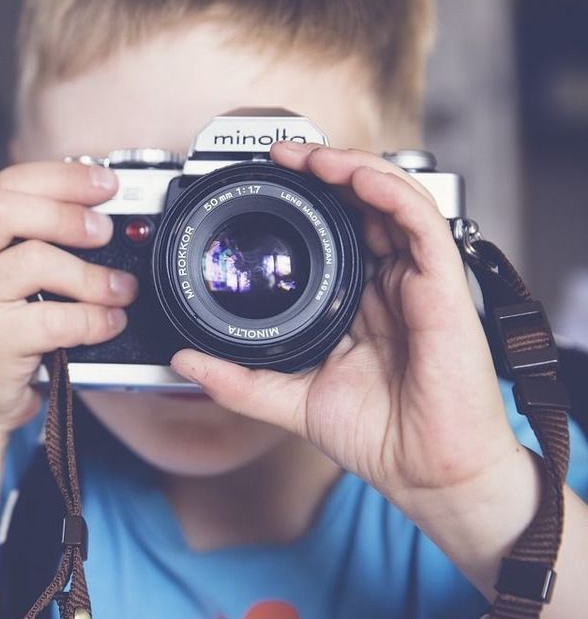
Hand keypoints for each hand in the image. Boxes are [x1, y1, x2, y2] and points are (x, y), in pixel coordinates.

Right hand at [0, 161, 138, 436]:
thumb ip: (18, 238)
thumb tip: (89, 206)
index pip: (4, 184)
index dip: (60, 178)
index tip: (102, 183)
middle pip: (7, 210)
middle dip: (68, 213)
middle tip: (104, 230)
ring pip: (35, 261)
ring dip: (90, 273)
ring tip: (117, 287)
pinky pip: (54, 318)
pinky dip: (93, 318)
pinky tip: (107, 321)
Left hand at [170, 142, 522, 507]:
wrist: (425, 472)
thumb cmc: (378, 436)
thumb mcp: (289, 400)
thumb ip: (237, 379)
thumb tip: (184, 360)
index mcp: (360, 300)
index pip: (337, 229)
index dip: (306, 198)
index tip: (265, 180)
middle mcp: (390, 282)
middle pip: (363, 203)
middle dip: (323, 169)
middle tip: (280, 155)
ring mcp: (418, 280)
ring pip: (392, 198)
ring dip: (351, 167)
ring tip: (308, 156)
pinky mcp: (443, 285)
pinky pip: (420, 221)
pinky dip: (387, 190)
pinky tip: (354, 177)